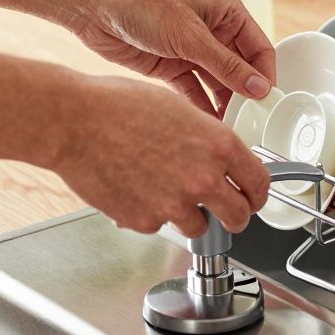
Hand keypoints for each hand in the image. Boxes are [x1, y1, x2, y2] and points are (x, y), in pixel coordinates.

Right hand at [54, 76, 270, 235]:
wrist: (75, 122)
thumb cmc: (119, 106)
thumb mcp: (180, 110)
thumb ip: (206, 139)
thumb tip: (218, 158)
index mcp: (219, 145)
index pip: (259, 183)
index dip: (258, 194)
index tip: (253, 198)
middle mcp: (204, 178)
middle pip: (239, 216)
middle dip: (235, 217)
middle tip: (225, 214)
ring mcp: (175, 204)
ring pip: (199, 227)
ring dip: (190, 217)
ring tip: (166, 193)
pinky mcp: (146, 221)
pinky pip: (160, 225)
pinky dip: (153, 214)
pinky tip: (136, 189)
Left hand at [71, 0, 275, 115]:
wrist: (93, 6)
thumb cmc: (140, 1)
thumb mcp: (189, 35)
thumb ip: (225, 65)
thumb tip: (258, 87)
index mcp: (226, 11)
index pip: (260, 49)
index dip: (265, 77)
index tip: (268, 104)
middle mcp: (213, 31)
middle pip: (240, 69)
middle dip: (246, 95)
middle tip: (252, 123)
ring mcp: (192, 50)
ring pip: (218, 84)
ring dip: (225, 105)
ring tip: (231, 129)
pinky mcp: (172, 67)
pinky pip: (194, 92)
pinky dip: (201, 107)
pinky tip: (207, 125)